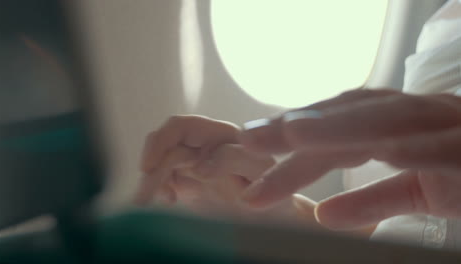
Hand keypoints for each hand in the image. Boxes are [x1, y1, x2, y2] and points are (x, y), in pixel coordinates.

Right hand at [135, 115, 318, 226]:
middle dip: (151, 169)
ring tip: (147, 205)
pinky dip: (156, 191)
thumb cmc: (275, 191)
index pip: (180, 127)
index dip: (161, 142)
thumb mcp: (261, 172)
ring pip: (159, 164)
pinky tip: (166, 202)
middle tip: (144, 200)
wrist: (275, 217)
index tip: (149, 167)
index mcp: (220, 135)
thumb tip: (198, 164)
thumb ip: (234, 159)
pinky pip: (162, 181)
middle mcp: (203, 145)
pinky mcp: (186, 182)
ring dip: (150, 182)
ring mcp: (193, 164)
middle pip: (164, 145)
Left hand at [238, 89, 460, 229]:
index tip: (254, 149)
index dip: (295, 134)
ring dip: (334, 128)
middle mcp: (420, 118)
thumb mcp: (422, 190)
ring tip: (288, 134)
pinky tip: (343, 191)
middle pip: (349, 115)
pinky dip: (388, 166)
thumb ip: (376, 197)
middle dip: (298, 125)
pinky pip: (425, 158)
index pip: (339, 125)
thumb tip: (325, 213)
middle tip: (250, 139)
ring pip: (384, 121)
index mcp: (402, 124)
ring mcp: (445, 130)